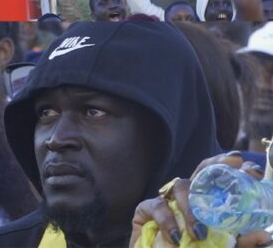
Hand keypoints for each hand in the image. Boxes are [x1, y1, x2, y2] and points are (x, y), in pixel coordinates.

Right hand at [128, 152, 268, 247]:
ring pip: (180, 187)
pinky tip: (176, 238)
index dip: (231, 169)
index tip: (248, 168)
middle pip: (199, 172)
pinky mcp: (145, 210)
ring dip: (192, 210)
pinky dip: (168, 222)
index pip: (218, 180)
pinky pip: (157, 206)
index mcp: (205, 205)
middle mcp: (187, 199)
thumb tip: (265, 235)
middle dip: (216, 165)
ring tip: (199, 234)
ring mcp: (166, 202)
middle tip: (233, 165)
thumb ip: (240, 243)